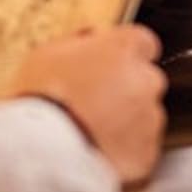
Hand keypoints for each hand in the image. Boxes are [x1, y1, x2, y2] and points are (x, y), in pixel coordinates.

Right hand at [8, 24, 167, 187]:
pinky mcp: (146, 153)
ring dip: (126, 121)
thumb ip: (78, 41)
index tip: (109, 66)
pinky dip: (125, 150)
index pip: (142, 43)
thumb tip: (90, 37)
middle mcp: (146, 79)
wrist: (42, 154)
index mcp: (125, 48)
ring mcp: (150, 118)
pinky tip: (98, 152)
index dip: (124, 56)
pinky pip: (140, 148)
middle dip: (126, 89)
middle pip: (145, 80)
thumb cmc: (41, 100)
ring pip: (145, 115)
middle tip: (94, 103)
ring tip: (90, 132)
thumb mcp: (47, 53)